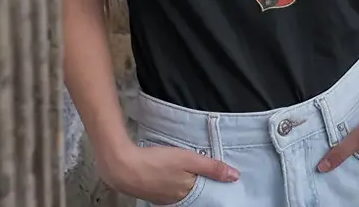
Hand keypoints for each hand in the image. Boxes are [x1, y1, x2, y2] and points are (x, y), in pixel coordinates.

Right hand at [100, 139, 239, 203]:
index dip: (213, 182)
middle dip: (199, 181)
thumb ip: (211, 167)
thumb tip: (235, 176)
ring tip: (184, 166)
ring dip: (184, 179)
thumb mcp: (188, 159)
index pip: (208, 191)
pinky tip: (169, 170)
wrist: (122, 167)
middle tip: (200, 166)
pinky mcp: (151, 192)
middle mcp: (176, 200)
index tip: (218, 174)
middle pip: (194, 190)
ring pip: (180, 189)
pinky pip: (168, 188)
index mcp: (188, 193)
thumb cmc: (156, 162)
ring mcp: (163, 198)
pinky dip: (172, 180)